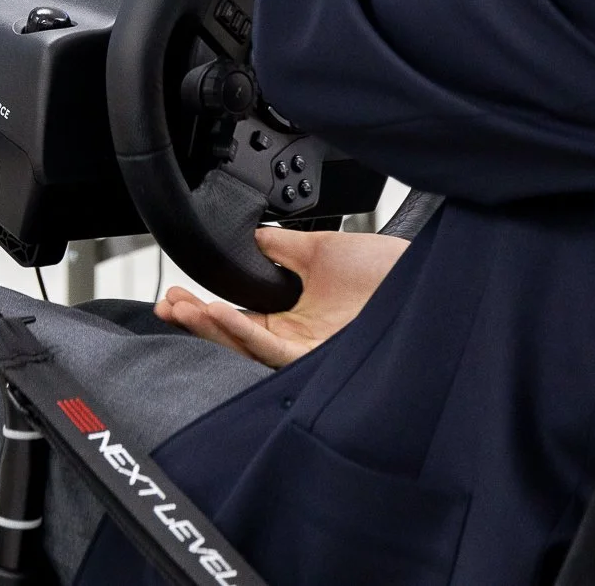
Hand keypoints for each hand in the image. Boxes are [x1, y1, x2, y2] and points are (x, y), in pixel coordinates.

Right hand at [153, 227, 407, 367]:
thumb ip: (278, 245)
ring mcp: (307, 353)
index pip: (237, 318)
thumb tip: (246, 235)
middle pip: (233, 338)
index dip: (204, 309)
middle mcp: (296, 342)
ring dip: (210, 328)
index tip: (178, 295)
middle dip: (196, 322)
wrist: (427, 276)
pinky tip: (218, 315)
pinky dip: (241, 333)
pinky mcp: (319, 358)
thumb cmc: (387, 270)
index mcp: (292, 320)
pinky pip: (271, 350)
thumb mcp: (318, 249)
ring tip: (183, 309)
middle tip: (167, 306)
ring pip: (246, 347)